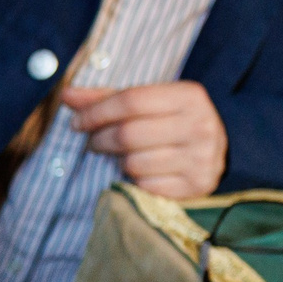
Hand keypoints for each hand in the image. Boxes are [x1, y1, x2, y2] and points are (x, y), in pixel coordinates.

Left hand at [63, 81, 227, 198]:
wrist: (216, 153)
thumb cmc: (170, 123)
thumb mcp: (147, 104)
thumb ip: (106, 99)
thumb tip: (66, 94)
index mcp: (189, 95)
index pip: (130, 101)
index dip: (96, 112)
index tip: (76, 123)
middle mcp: (200, 124)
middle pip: (128, 134)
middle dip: (100, 140)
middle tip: (93, 142)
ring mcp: (201, 157)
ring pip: (133, 163)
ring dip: (118, 162)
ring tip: (121, 156)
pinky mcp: (195, 185)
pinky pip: (145, 186)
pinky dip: (134, 181)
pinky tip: (141, 171)